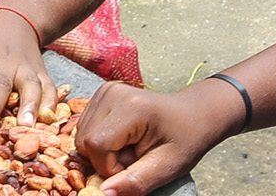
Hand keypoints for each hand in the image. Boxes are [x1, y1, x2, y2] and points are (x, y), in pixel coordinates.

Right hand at [75, 80, 238, 195]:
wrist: (194, 114)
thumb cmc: (185, 139)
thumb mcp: (166, 167)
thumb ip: (134, 182)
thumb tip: (103, 193)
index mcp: (132, 106)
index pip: (96, 144)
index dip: (109, 166)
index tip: (134, 168)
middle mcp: (113, 93)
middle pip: (84, 139)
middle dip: (104, 159)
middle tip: (134, 158)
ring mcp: (106, 91)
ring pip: (81, 134)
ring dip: (102, 151)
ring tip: (131, 148)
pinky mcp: (102, 94)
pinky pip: (85, 127)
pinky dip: (100, 141)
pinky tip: (123, 139)